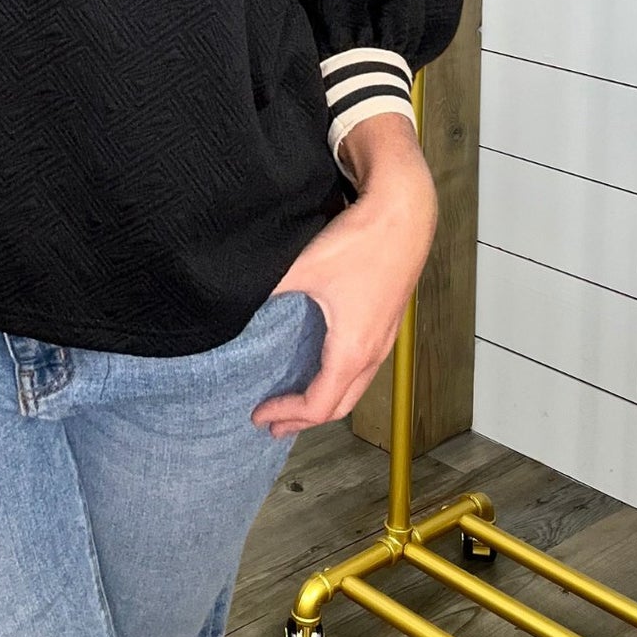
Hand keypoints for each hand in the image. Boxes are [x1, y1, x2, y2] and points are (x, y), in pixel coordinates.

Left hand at [250, 114, 438, 440]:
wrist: (405, 212)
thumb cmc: (358, 241)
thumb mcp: (303, 266)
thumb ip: (267, 290)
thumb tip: (232, 305)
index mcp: (351, 349)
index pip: (319, 406)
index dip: (287, 415)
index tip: (259, 415)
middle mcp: (374, 352)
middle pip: (340, 404)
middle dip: (305, 419)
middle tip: (274, 423)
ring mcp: (386, 337)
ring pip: (356, 386)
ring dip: (326, 399)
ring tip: (297, 400)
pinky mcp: (389, 319)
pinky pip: (365, 365)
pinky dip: (341, 378)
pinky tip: (325, 362)